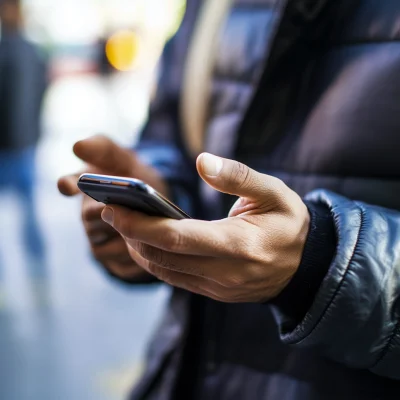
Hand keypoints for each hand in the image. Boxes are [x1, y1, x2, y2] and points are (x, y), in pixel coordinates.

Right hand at [58, 135, 167, 281]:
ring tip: (145, 228)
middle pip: (88, 216)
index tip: (67, 185)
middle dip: (108, 212)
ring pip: (101, 241)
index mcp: (85, 185)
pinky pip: (115, 261)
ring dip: (122, 235)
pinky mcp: (108, 258)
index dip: (68, 184)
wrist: (155, 205)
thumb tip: (77, 146)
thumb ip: (104, 150)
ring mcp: (95, 237)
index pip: (69, 182)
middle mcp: (86, 213)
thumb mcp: (125, 159)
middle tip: (127, 209)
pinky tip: (148, 247)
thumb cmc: (135, 178)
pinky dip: (131, 255)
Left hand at [101, 153, 309, 302]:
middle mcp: (225, 272)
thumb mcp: (274, 192)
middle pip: (164, 257)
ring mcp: (218, 287)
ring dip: (137, 248)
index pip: (178, 238)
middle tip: (109, 208)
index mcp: (238, 244)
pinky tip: (143, 242)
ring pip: (165, 271)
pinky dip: (153, 260)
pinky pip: (175, 279)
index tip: (113, 207)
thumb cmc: (289, 223)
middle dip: (130, 234)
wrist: (306, 266)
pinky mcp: (214, 293)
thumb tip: (201, 162)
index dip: (141, 225)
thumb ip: (238, 176)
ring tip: (121, 222)